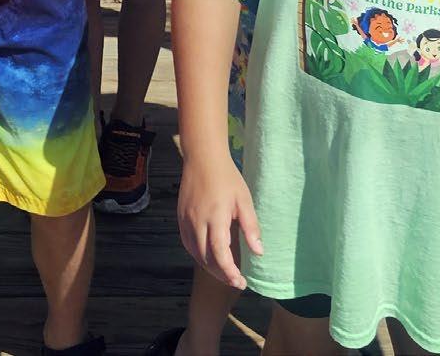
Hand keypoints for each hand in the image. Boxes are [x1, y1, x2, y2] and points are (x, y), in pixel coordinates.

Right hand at [177, 151, 261, 288]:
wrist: (202, 157)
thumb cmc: (227, 177)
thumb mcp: (244, 200)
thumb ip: (251, 227)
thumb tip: (259, 253)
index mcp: (215, 217)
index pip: (220, 253)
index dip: (230, 272)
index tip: (241, 282)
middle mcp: (197, 220)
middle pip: (206, 257)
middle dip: (221, 274)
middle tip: (236, 280)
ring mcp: (186, 218)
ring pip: (195, 252)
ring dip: (209, 266)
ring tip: (224, 272)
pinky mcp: (180, 216)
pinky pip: (187, 242)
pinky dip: (197, 254)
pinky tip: (208, 256)